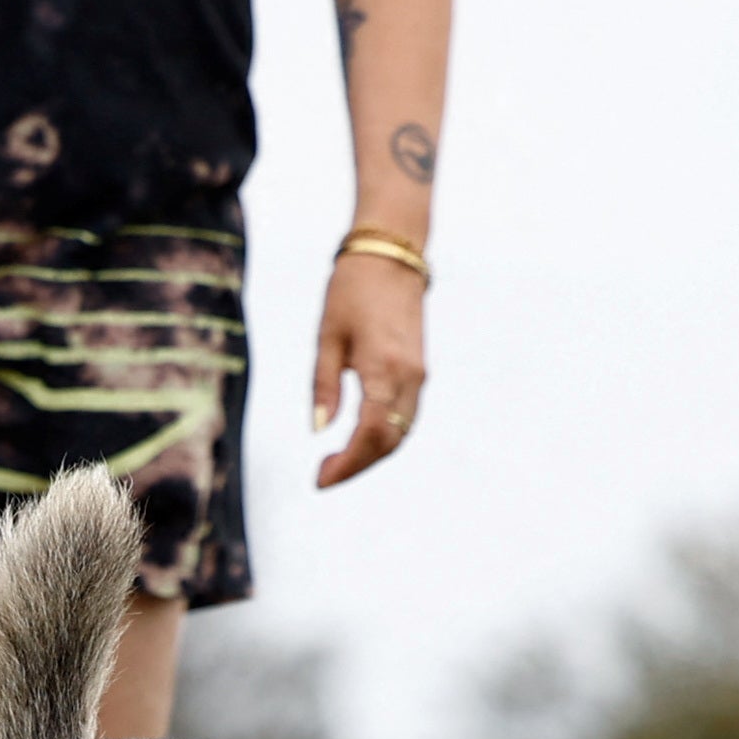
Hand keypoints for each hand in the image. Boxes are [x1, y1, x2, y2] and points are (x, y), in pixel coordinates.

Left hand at [308, 246, 427, 488]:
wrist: (391, 259)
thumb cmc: (350, 293)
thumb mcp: (326, 338)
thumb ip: (324, 386)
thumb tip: (319, 430)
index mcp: (384, 369)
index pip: (372, 434)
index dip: (348, 464)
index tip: (320, 479)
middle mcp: (409, 377)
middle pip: (390, 440)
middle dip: (358, 465)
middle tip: (322, 476)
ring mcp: (419, 375)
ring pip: (402, 431)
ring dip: (371, 454)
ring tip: (334, 463)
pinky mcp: (419, 371)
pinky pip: (406, 416)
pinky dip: (384, 435)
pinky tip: (357, 440)